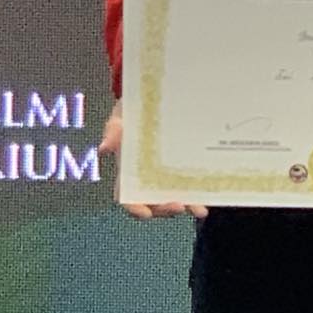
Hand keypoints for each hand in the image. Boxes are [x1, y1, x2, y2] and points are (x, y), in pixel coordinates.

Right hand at [98, 100, 207, 220]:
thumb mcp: (120, 118)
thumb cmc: (132, 112)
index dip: (135, 208)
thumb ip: (113, 132)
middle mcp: (147, 179)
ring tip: (198, 208)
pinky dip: (200, 194)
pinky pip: (191, 186)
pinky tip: (209, 197)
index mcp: (128, 171)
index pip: (127, 197)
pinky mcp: (184, 169)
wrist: (153, 99)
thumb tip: (103, 149)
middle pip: (154, 204)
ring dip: (186, 206)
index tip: (146, 213)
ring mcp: (167, 176)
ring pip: (175, 199)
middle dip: (165, 209)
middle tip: (179, 205)